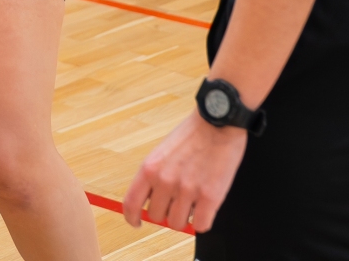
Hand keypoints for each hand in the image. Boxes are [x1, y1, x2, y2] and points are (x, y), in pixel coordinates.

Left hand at [121, 109, 247, 233]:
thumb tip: (151, 204)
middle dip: (167, 211)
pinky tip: (206, 207)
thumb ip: (154, 177)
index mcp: (149, 168)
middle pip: (157, 217)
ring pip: (179, 224)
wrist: (218, 123)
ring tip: (194, 199)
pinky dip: (203, 220)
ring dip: (186, 217)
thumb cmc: (191, 136)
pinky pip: (201, 226)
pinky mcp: (210, 197)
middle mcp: (165, 181)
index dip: (132, 218)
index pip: (131, 204)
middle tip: (178, 200)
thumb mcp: (162, 152)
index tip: (137, 223)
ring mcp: (187, 190)